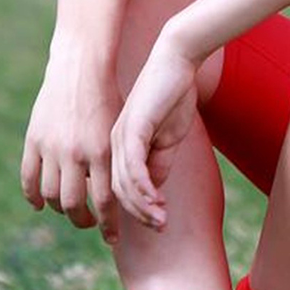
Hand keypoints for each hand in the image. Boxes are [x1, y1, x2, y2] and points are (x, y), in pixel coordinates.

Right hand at [20, 51, 122, 242]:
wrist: (81, 70)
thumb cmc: (110, 99)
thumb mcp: (122, 129)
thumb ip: (118, 160)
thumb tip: (122, 191)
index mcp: (104, 152)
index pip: (107, 200)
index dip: (110, 224)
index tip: (113, 239)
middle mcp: (77, 154)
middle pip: (75, 205)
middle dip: (84, 221)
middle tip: (90, 225)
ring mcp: (52, 148)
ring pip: (52, 196)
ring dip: (61, 210)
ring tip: (71, 212)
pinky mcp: (34, 141)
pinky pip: (28, 178)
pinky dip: (33, 196)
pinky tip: (40, 205)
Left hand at [109, 32, 203, 230]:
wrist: (176, 61)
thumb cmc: (173, 95)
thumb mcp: (168, 136)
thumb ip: (158, 161)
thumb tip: (153, 188)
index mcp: (118, 146)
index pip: (120, 186)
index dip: (135, 209)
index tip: (155, 224)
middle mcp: (113, 144)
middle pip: (118, 191)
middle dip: (138, 214)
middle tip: (161, 228)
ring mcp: (119, 137)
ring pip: (123, 184)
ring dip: (143, 206)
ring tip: (162, 220)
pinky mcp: (132, 129)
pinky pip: (132, 167)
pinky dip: (143, 188)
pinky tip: (157, 201)